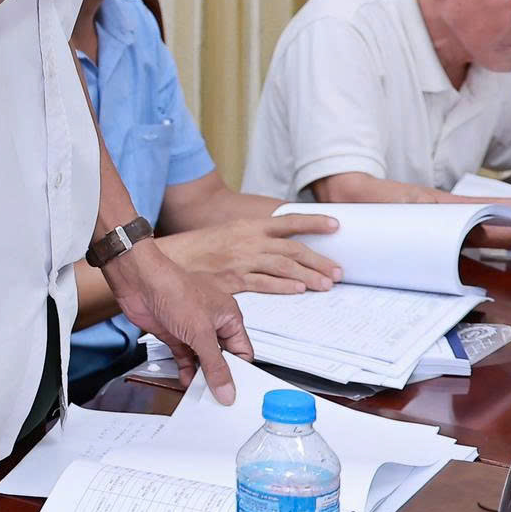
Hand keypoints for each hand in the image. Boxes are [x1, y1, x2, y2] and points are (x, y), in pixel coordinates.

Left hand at [102, 238, 251, 402]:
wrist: (140, 282)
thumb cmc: (174, 290)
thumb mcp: (201, 333)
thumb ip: (214, 365)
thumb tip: (227, 389)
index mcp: (229, 317)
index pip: (242, 351)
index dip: (240, 372)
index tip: (234, 391)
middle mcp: (212, 323)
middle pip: (222, 358)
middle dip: (219, 376)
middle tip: (218, 396)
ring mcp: (192, 329)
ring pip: (203, 359)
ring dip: (201, 376)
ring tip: (201, 393)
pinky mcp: (174, 334)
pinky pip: (185, 357)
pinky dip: (186, 370)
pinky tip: (186, 381)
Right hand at [160, 213, 340, 293]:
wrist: (173, 257)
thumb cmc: (201, 247)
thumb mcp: (231, 232)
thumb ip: (256, 237)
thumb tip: (282, 244)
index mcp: (250, 225)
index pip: (289, 221)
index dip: (314, 222)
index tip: (335, 225)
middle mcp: (249, 240)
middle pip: (293, 248)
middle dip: (319, 260)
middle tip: (338, 271)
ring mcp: (242, 260)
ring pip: (283, 266)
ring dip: (308, 276)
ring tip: (325, 284)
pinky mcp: (233, 279)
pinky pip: (263, 283)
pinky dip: (283, 286)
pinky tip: (298, 290)